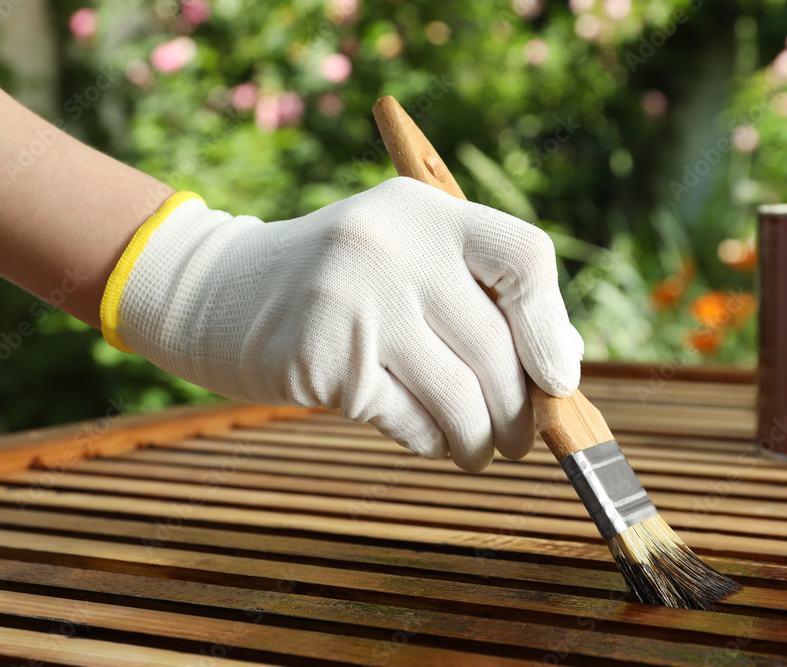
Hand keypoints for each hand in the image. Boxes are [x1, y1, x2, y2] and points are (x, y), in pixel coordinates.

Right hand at [102, 177, 583, 470]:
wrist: (223, 290)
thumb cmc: (342, 280)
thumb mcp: (410, 257)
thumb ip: (484, 296)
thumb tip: (563, 363)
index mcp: (426, 211)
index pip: (524, 259)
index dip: (552, 326)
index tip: (557, 377)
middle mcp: (390, 248)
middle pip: (494, 348)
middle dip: (519, 411)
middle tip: (520, 438)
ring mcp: (352, 304)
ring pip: (458, 396)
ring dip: (481, 438)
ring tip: (482, 450)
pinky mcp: (321, 362)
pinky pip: (408, 421)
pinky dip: (431, 440)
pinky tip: (431, 437)